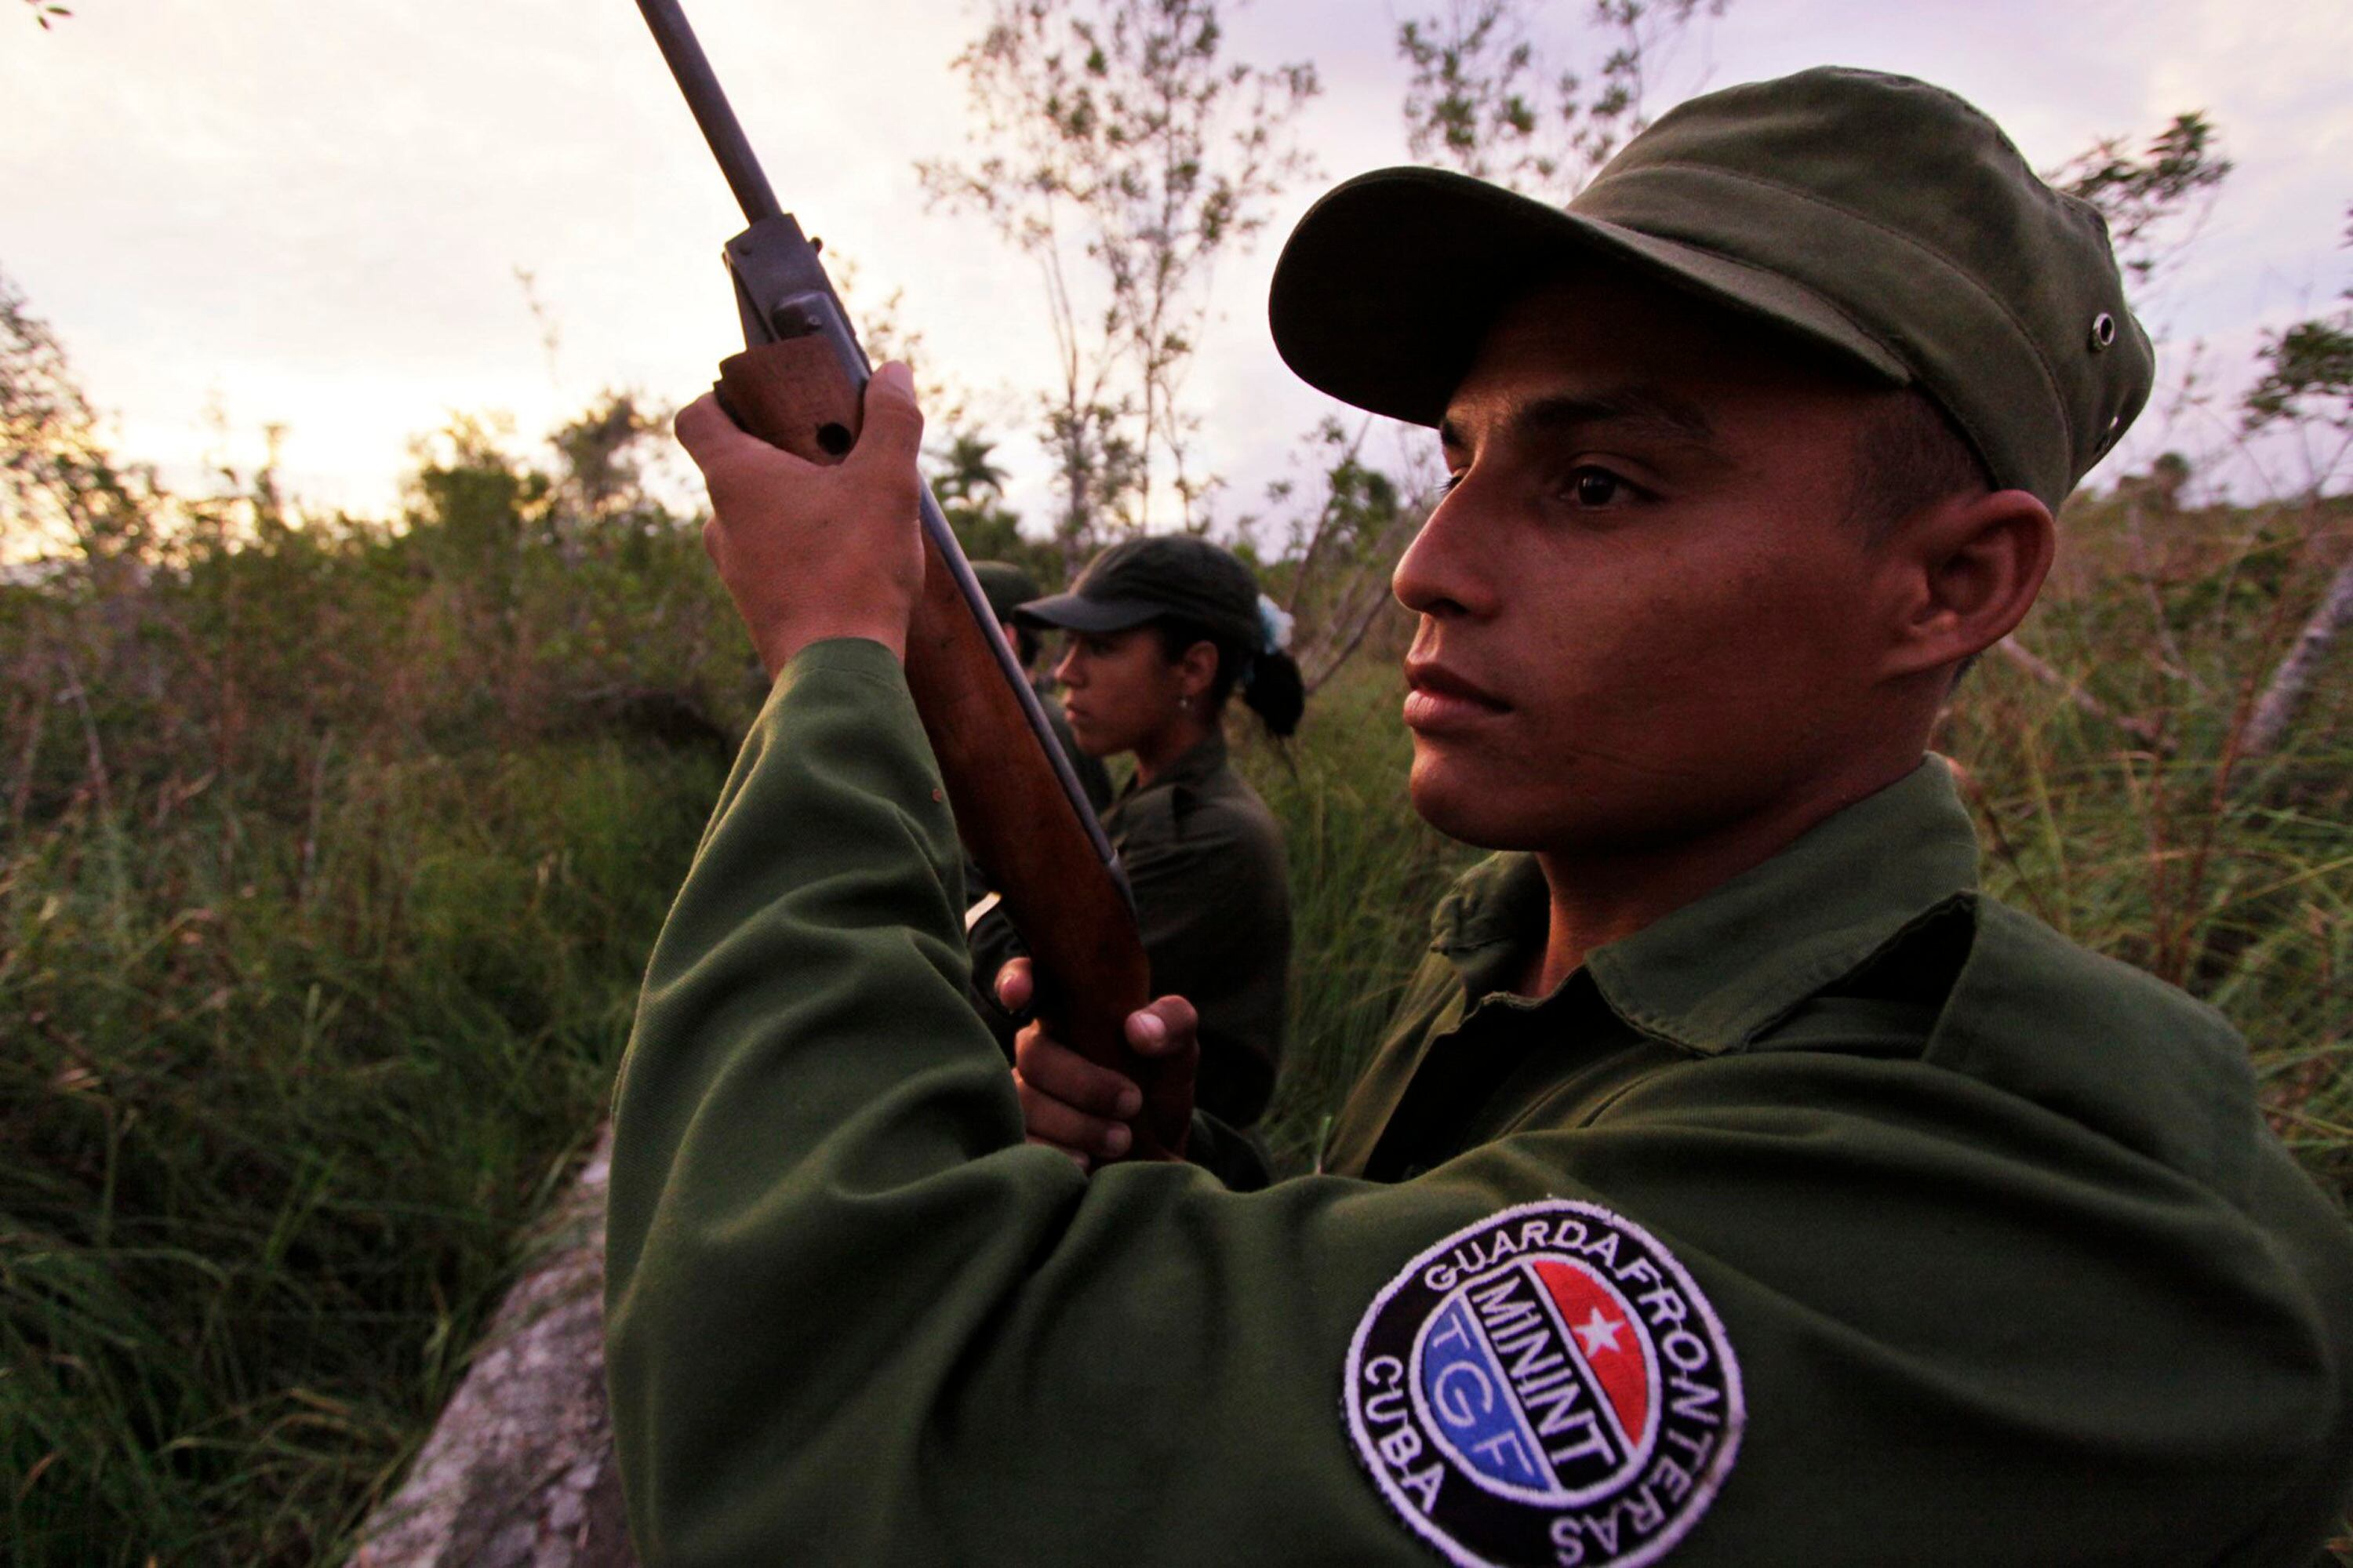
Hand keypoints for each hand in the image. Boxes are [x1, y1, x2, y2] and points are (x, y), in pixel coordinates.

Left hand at [673, 362, 925, 674]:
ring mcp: (735, 570)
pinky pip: (774, 561)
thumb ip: (892, 421)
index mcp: (735, 478)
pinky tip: (851, 560)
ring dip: (795, 507)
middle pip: (735, 468)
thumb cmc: (853, 568)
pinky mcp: (759, 607)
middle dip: (780, 454)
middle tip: (831, 452)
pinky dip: (803, 550)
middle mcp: (721, 523)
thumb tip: (893, 373)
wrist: (839, 669)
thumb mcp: (886, 481)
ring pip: (757, 519)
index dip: (719, 398)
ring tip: (851, 510)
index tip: (757, 398)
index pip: (696, 418)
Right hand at [996, 957, 1198, 1170]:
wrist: (1157, 1154)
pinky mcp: (1023, 1138)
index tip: (1018, 996)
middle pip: (1034, 1053)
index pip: (1029, 981)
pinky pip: (1020, 1141)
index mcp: (1068, 1014)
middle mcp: (1039, 1050)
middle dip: (1082, 1080)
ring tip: (1120, 1140)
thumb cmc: (1159, 1087)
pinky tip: (1086, 1162)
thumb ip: (1172, 1023)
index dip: (1017, 980)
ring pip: (1025, 1100)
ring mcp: (1025, 1096)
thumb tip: (1138, 1029)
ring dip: (1074, 1121)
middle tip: (1131, 1101)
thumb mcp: (1178, 1051)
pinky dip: (1054, 1151)